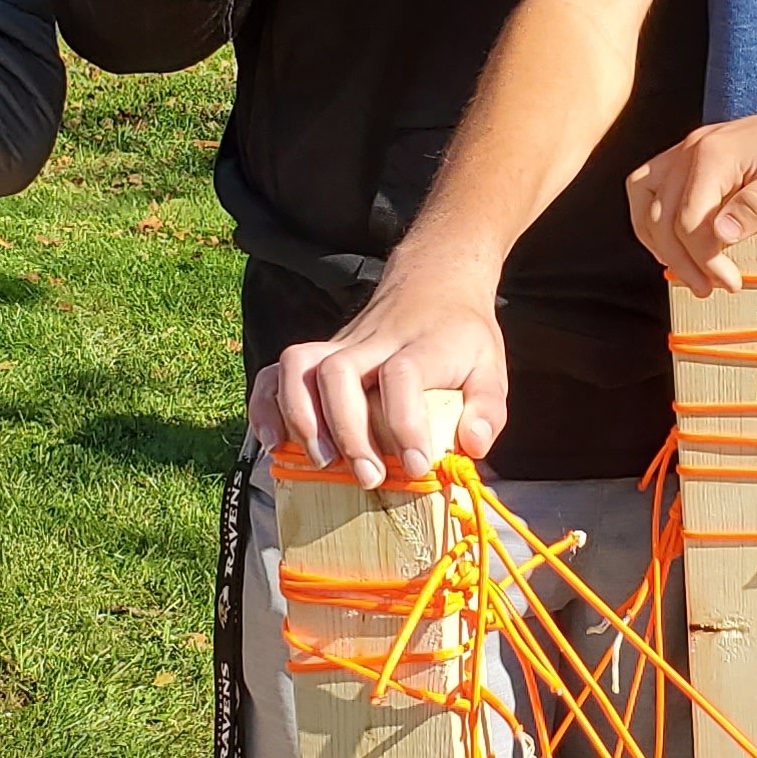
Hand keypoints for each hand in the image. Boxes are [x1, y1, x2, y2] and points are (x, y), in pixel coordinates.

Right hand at [263, 248, 507, 482]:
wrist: (435, 281)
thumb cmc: (461, 335)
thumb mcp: (491, 366)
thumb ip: (487, 409)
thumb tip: (473, 448)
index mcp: (421, 346)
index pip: (401, 376)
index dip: (404, 424)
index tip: (415, 465)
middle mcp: (374, 342)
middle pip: (339, 372)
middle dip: (346, 431)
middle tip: (367, 476)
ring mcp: (340, 345)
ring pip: (299, 366)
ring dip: (300, 416)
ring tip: (319, 460)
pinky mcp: (318, 354)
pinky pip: (276, 372)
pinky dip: (266, 405)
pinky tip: (274, 442)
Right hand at [626, 98, 756, 294]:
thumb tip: (720, 235)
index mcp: (715, 154)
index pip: (688, 220)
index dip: (704, 260)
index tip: (731, 283)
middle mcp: (693, 148)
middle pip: (661, 215)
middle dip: (680, 260)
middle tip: (708, 288)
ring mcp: (690, 149)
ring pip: (644, 198)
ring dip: (657, 240)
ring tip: (684, 269)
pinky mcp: (695, 155)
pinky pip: (652, 185)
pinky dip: (654, 217)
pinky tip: (672, 239)